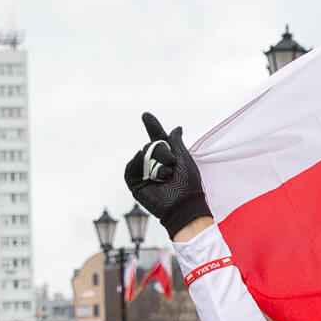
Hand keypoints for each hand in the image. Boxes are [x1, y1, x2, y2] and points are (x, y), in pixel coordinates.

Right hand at [123, 112, 212, 237]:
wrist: (184, 205)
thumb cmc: (189, 184)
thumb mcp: (185, 158)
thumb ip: (177, 142)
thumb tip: (177, 128)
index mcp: (168, 157)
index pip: (158, 138)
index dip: (152, 126)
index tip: (146, 115)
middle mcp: (154, 163)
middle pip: (152, 144)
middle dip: (164, 152)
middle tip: (173, 166)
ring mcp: (144, 172)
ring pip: (142, 154)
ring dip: (156, 162)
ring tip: (166, 176)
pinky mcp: (135, 183)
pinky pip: (131, 167)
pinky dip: (139, 166)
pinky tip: (151, 174)